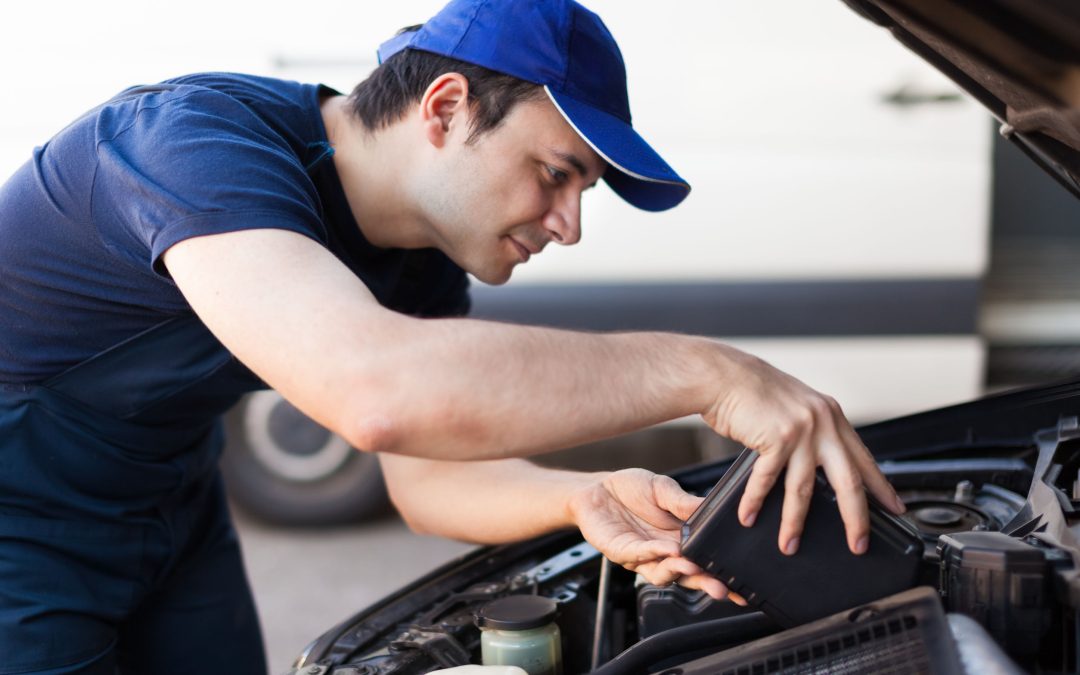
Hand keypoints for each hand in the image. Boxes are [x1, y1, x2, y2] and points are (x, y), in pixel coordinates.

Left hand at [567, 468, 742, 602]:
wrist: (596, 489)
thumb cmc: (630, 490)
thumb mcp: (662, 488)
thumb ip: (683, 502)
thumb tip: (709, 508)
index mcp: (679, 538)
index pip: (703, 561)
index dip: (721, 574)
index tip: (740, 584)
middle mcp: (663, 552)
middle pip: (687, 576)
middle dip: (705, 583)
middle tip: (721, 588)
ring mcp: (642, 556)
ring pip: (663, 574)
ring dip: (679, 571)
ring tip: (692, 566)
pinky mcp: (621, 551)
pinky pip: (639, 556)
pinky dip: (654, 553)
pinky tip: (668, 549)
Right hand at [703, 348, 905, 556]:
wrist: (725, 375)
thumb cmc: (754, 392)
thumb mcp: (797, 408)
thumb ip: (814, 432)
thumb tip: (821, 467)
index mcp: (832, 416)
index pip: (865, 460)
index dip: (882, 488)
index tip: (895, 508)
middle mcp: (823, 423)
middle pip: (849, 482)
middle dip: (856, 519)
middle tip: (859, 544)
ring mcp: (801, 431)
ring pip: (804, 490)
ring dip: (794, 523)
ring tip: (789, 544)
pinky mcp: (776, 438)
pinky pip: (767, 481)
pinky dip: (755, 502)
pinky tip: (749, 516)